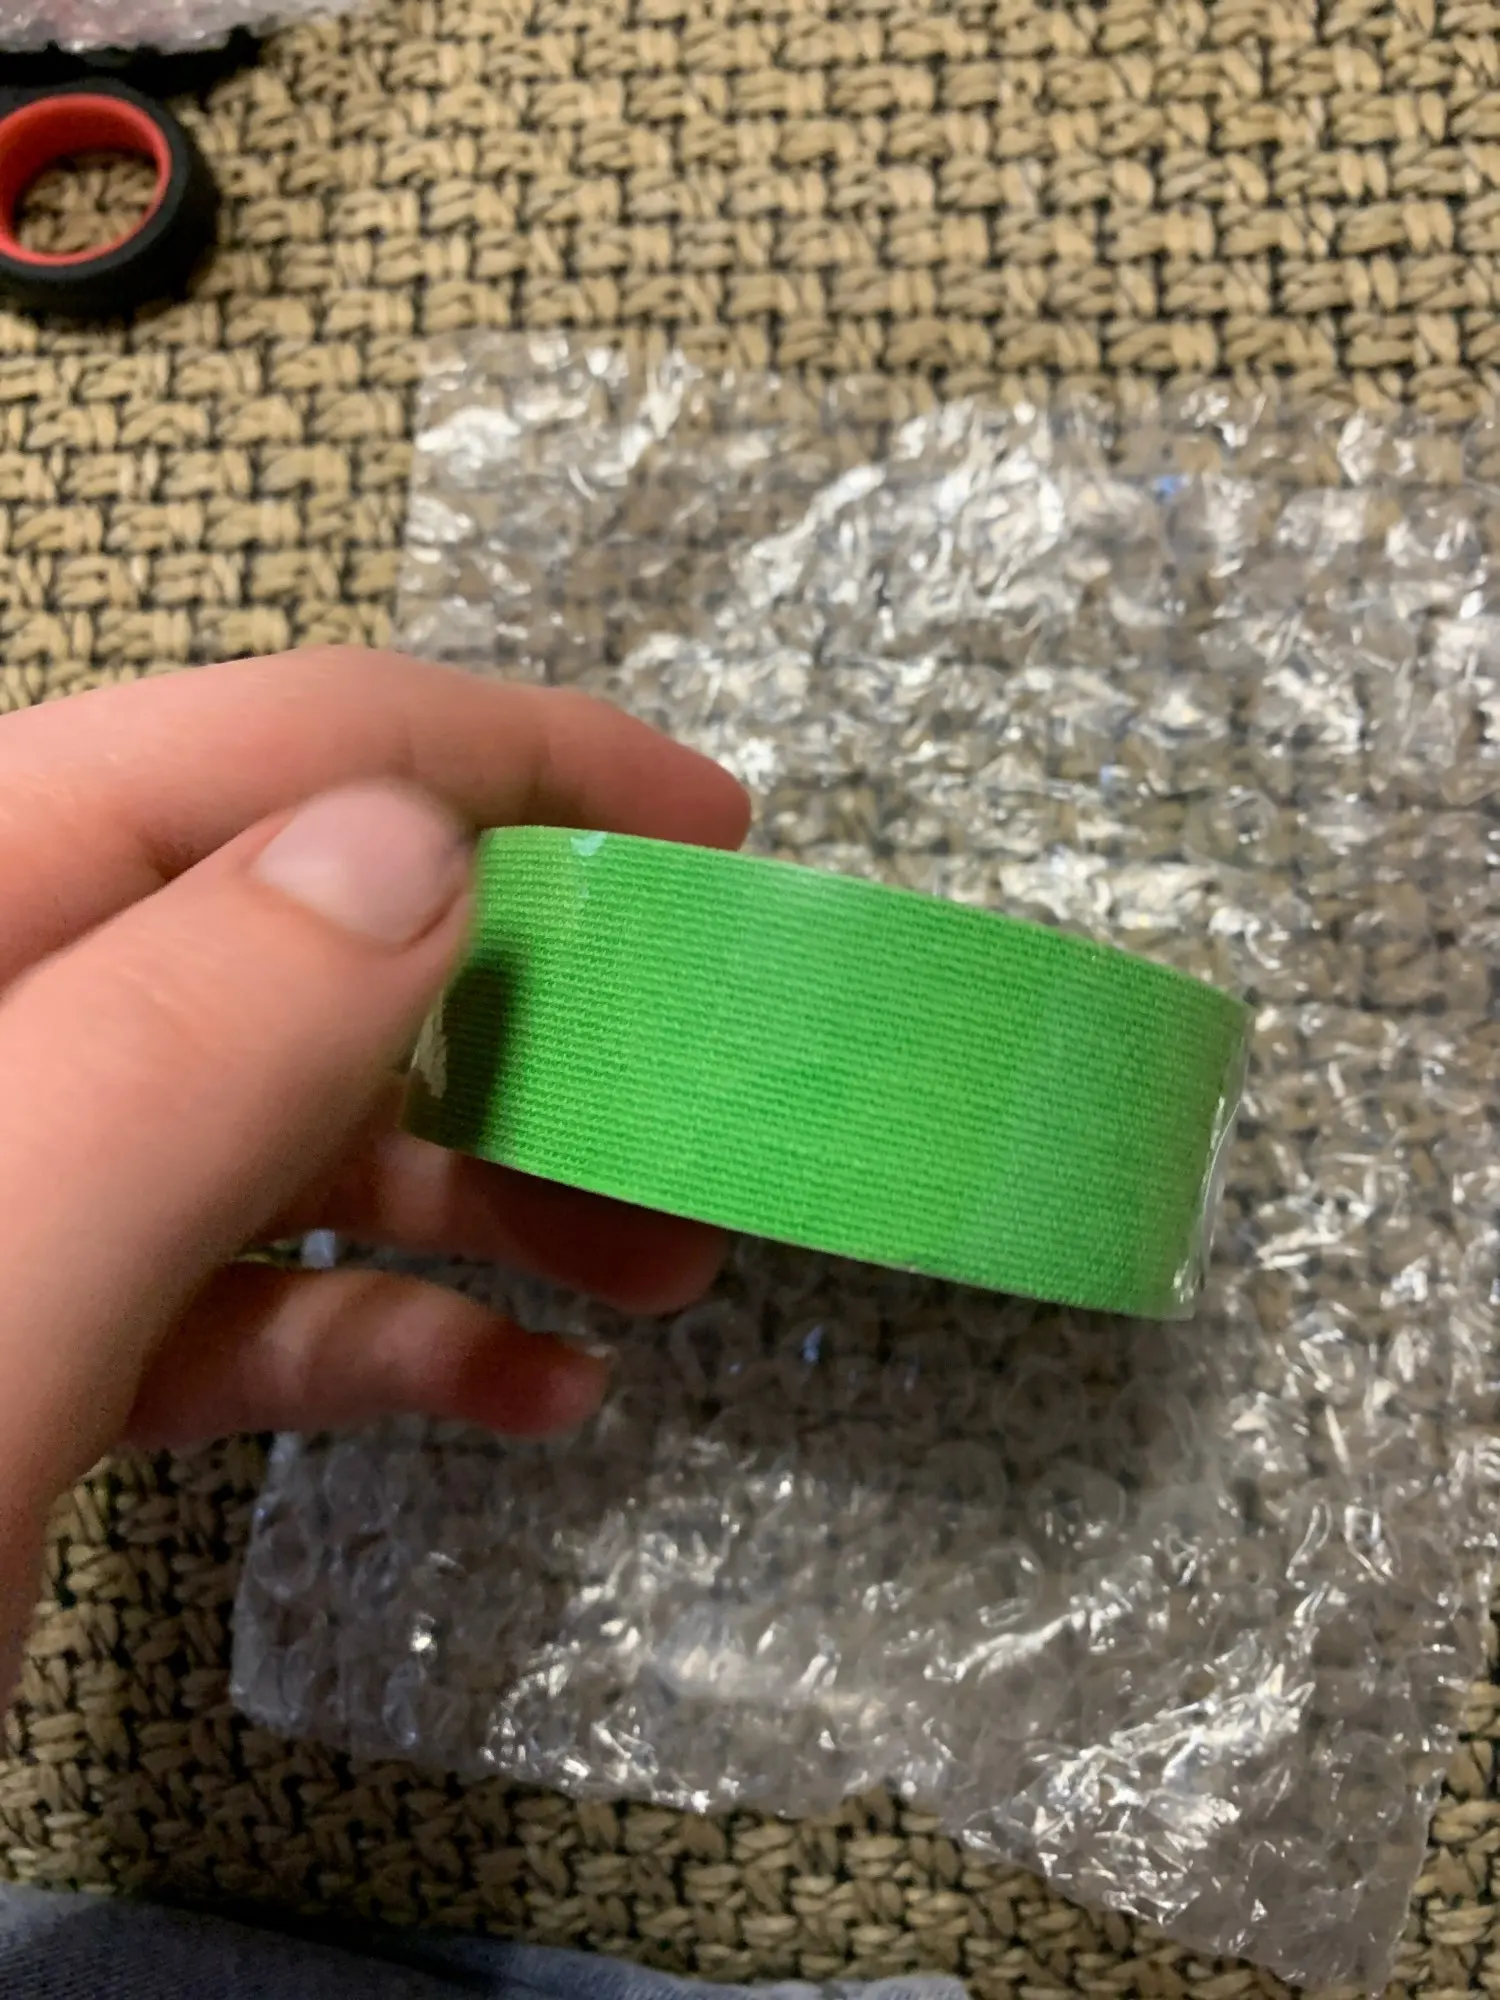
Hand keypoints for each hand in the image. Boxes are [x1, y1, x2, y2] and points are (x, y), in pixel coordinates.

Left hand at [0, 647, 748, 1698]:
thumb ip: (165, 1057)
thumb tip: (413, 849)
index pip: (234, 760)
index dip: (488, 756)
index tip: (703, 823)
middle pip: (282, 941)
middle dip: (523, 1006)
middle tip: (709, 1086)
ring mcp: (2, 1207)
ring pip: (277, 1128)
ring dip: (489, 1185)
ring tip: (667, 1258)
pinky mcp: (28, 1360)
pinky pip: (237, 1299)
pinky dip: (389, 1333)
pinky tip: (531, 1395)